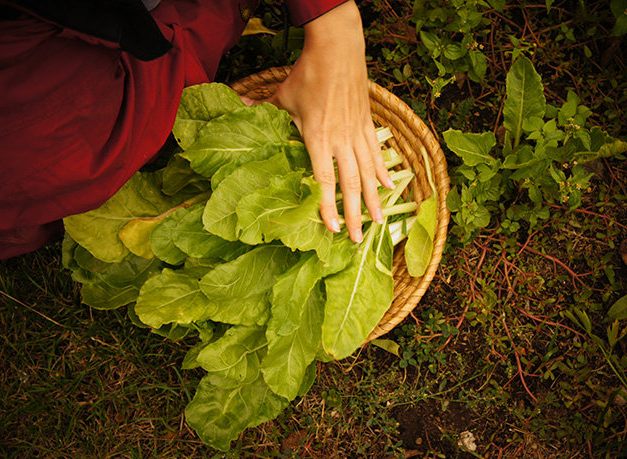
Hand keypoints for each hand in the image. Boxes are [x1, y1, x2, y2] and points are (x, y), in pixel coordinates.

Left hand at [266, 0, 391, 242]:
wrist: (338, 52)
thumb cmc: (308, 75)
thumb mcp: (281, 96)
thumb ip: (262, 109)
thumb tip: (237, 106)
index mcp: (318, 138)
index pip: (325, 180)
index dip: (329, 207)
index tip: (333, 229)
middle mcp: (341, 140)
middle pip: (350, 184)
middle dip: (355, 215)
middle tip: (359, 239)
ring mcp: (358, 133)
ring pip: (368, 173)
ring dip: (374, 200)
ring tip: (381, 222)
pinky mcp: (368, 124)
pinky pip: (377, 154)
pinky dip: (383, 172)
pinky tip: (389, 187)